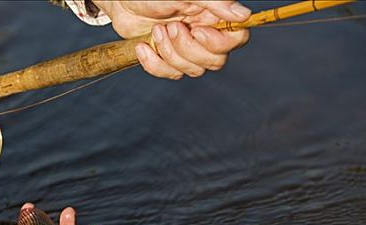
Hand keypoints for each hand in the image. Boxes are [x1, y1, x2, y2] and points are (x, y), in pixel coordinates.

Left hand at [92, 0, 250, 78]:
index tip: (198, 31)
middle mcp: (204, 34)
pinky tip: (143, 46)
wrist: (122, 2)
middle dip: (188, 49)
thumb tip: (243, 15)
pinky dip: (153, 63)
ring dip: (169, 53)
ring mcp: (186, 50)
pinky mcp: (168, 60)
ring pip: (192, 71)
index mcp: (213, 16)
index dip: (220, 43)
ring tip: (156, 30)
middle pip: (215, 61)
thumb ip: (216, 3)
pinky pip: (171, 75)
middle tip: (171, 27)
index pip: (237, 39)